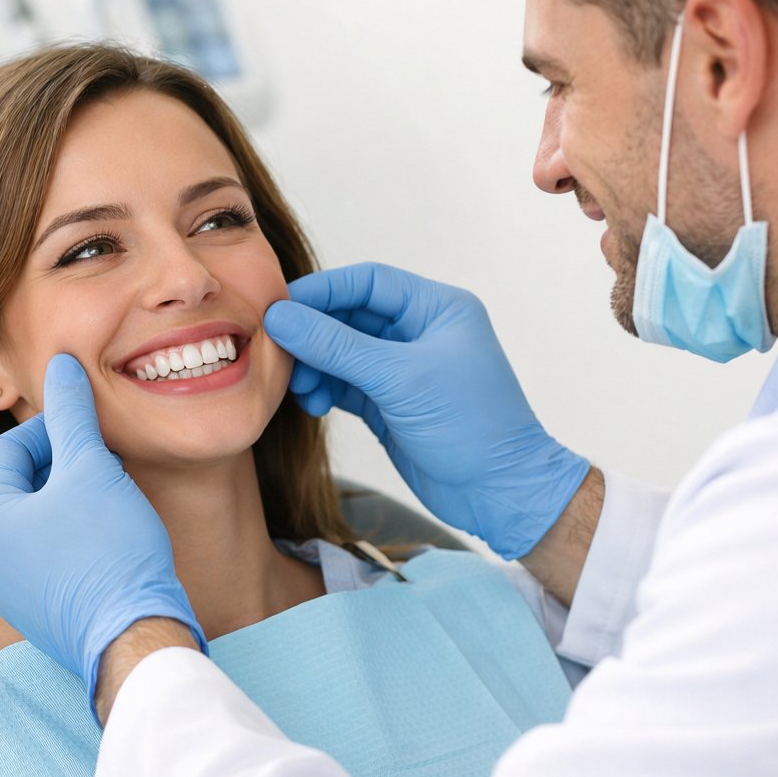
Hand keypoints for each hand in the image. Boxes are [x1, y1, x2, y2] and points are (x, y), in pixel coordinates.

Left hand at [0, 354, 205, 706]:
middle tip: (106, 458)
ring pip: (37, 521)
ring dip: (72, 498)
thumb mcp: (91, 467)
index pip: (8, 450)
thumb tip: (61, 365)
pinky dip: (75, 535)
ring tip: (112, 491)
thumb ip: (72, 412)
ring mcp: (8, 590)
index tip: (92, 427)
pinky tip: (111, 532)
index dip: (54, 429)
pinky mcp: (37, 611)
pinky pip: (49, 556)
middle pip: (21, 486)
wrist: (135, 633)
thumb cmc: (109, 550)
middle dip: (64, 464)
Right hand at [263, 262, 588, 557]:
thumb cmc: (471, 426)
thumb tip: (281, 317)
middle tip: (278, 350)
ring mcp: (403, 368)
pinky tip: (313, 405)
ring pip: (342, 352)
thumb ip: (337, 347)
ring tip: (300, 388)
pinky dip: (324, 390)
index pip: (369, 282)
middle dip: (313, 333)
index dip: (322, 290)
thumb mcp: (400, 379)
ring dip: (315, 366)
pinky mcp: (389, 402)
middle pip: (350, 315)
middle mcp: (419, 331)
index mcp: (436, 309)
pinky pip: (345, 383)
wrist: (499, 493)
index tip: (280, 306)